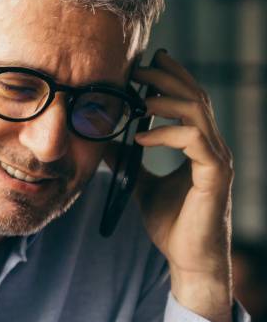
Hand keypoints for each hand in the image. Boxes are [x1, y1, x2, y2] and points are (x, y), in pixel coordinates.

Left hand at [126, 49, 233, 321]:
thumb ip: (128, 163)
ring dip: (166, 99)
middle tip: (139, 67)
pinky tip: (140, 136)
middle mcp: (212, 147)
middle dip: (167, 77)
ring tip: (137, 97)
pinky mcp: (214, 175)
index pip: (190, 101)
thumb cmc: (171, 224)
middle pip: (196, 97)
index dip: (171, 78)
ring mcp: (216, 159)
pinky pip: (193, 141)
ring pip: (197, 112)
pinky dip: (165, 133)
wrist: (189, 259)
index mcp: (199, 146)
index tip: (146, 63)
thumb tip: (104, 144)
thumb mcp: (140, 186)